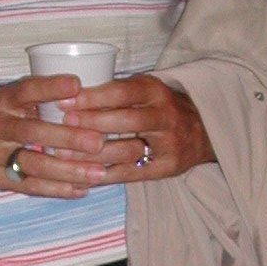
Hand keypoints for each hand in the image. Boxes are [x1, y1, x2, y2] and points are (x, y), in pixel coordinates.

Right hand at [0, 72, 111, 198]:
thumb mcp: (4, 99)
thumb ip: (36, 99)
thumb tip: (85, 95)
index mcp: (2, 100)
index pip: (26, 89)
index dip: (50, 86)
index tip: (77, 84)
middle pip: (32, 131)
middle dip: (67, 137)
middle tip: (98, 141)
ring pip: (33, 163)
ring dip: (68, 170)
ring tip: (98, 173)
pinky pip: (27, 185)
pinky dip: (55, 189)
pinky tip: (81, 190)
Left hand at [60, 73, 214, 179]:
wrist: (203, 131)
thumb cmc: (161, 107)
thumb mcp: (146, 90)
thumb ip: (116, 92)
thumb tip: (69, 95)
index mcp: (156, 91)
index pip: (123, 91)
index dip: (92, 96)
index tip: (63, 100)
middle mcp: (165, 116)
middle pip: (126, 121)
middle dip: (92, 123)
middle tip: (63, 126)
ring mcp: (168, 144)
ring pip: (127, 150)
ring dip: (93, 153)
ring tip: (64, 153)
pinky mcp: (167, 168)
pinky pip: (131, 174)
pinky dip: (105, 175)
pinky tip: (82, 174)